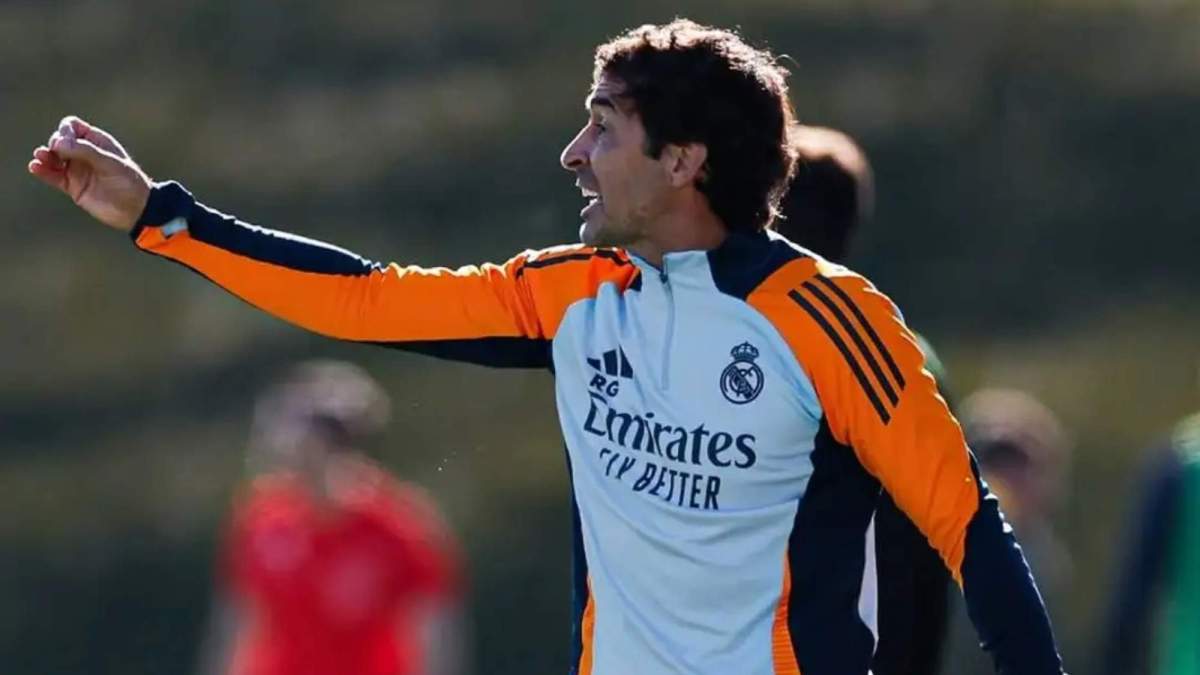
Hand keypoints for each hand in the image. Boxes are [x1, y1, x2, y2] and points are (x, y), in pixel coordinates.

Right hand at [28, 116, 152, 232]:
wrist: (136, 210)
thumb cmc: (129, 182)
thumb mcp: (110, 163)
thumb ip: (85, 151)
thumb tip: (57, 142)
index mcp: (96, 142)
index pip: (72, 126)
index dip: (65, 131)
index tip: (67, 141)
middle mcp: (84, 154)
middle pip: (59, 140)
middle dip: (54, 144)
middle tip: (56, 153)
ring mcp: (77, 170)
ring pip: (53, 158)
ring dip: (44, 156)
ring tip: (40, 158)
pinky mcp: (72, 186)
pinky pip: (52, 176)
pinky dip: (42, 171)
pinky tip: (35, 167)